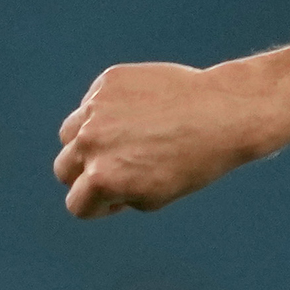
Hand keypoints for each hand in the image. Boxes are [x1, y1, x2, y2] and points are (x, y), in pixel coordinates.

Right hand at [54, 61, 279, 217]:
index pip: (77, 204)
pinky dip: (107, 112)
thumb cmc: (196, 162)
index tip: (122, 197)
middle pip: (64, 169)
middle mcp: (91, 143)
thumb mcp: (155, 196)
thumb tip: (88, 185)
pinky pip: (92, 104)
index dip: (100, 206)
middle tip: (123, 168)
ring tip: (129, 140)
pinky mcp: (107, 83)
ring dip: (88, 141)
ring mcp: (96, 109)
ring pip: (69, 134)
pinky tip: (142, 113)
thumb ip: (115, 194)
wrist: (225, 113)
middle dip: (86, 174)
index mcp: (103, 179)